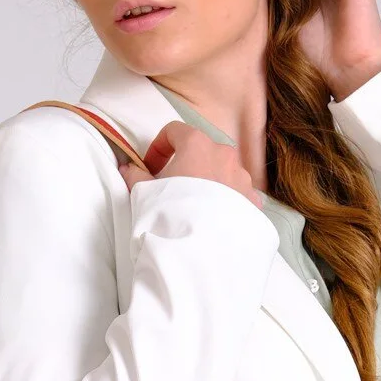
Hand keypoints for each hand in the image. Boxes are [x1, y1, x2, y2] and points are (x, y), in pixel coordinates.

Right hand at [118, 121, 264, 208]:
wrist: (204, 249)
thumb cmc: (172, 214)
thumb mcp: (145, 193)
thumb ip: (135, 175)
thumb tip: (128, 168)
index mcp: (197, 144)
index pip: (174, 131)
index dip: (158, 147)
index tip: (150, 168)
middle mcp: (224, 154)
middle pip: (201, 151)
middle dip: (185, 165)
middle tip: (171, 189)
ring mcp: (242, 177)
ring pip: (221, 172)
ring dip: (207, 182)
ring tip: (195, 208)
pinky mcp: (252, 200)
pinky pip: (237, 193)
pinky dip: (225, 200)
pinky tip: (213, 219)